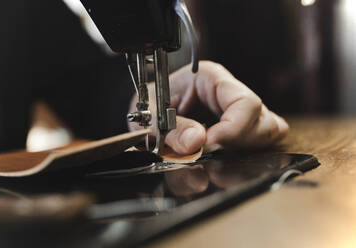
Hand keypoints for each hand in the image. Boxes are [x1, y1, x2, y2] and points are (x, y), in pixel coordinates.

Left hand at [128, 61, 288, 154]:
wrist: (148, 112)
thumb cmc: (150, 105)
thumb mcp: (150, 115)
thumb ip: (171, 129)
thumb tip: (196, 142)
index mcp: (210, 77)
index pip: (245, 103)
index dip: (231, 130)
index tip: (207, 146)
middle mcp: (229, 92)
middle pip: (264, 120)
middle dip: (238, 142)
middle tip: (207, 151)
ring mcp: (239, 110)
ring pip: (269, 132)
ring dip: (245, 149)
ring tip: (213, 151)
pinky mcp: (241, 128)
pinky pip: (261, 143)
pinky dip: (246, 153)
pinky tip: (221, 153)